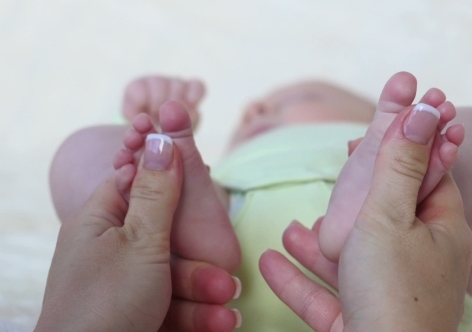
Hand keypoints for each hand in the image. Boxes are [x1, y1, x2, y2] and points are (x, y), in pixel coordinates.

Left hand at [36, 145, 238, 331]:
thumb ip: (157, 193)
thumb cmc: (105, 305)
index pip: (137, 182)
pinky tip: (220, 323)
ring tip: (226, 311)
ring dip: (204, 295)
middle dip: (200, 265)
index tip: (206, 180)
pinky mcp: (137, 313)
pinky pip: (172, 306)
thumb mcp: (140, 242)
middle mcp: (111, 249)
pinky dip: (196, 315)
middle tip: (226, 282)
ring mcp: (124, 284)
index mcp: (101, 220)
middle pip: (168, 239)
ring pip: (176, 277)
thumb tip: (160, 138)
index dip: (172, 179)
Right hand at [260, 105, 471, 330]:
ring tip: (289, 225)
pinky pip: (326, 295)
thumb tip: (422, 108)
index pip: (426, 176)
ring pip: (349, 260)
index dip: (402, 149)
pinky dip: (299, 279)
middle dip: (353, 199)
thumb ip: (399, 164)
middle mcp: (417, 262)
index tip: (373, 132)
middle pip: (383, 219)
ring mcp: (388, 295)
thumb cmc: (394, 291)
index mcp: (438, 231)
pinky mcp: (360, 322)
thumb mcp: (391, 216)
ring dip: (317, 245)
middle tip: (331, 176)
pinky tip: (268, 261)